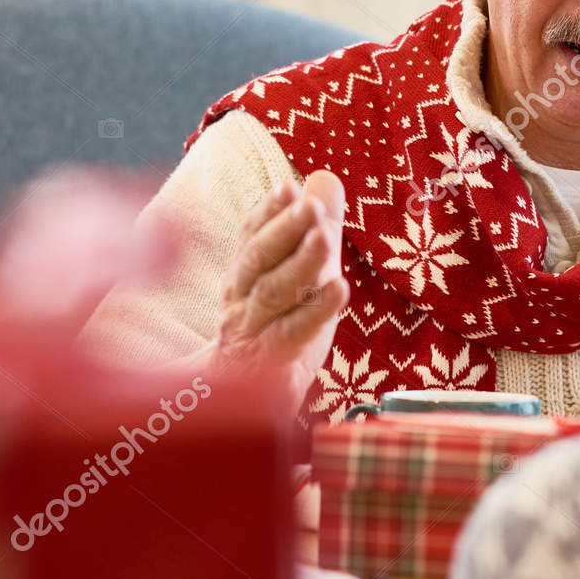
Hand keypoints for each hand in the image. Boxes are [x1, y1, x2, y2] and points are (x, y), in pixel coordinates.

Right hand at [210, 170, 348, 410]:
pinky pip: (292, 332)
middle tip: (309, 206)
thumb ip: (312, 228)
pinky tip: (339, 290)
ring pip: (273, 292)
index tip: (286, 188)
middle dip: (284, 229)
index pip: (252, 237)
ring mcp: (253, 330)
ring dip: (299, 263)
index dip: (268, 212)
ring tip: (326, 237)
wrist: (240, 400)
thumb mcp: (296, 274)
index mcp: (244, 274)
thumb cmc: (273, 327)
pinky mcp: (271, 360)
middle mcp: (242, 298)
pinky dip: (315, 310)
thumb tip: (325, 178)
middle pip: (258, 259)